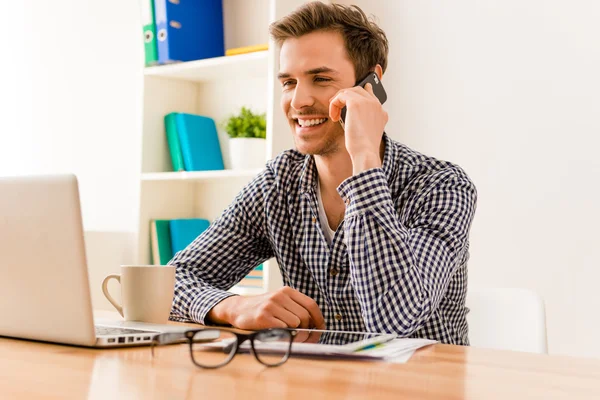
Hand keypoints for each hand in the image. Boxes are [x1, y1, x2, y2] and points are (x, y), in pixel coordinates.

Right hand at [208, 286, 325, 330]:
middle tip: (304, 339)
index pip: (311, 304)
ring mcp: (271, 305)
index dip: (319, 319)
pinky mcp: (263, 316)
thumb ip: (296, 310)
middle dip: (308, 331)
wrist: (238, 309)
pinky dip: (283, 335)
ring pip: (296, 323)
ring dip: (295, 334)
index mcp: (287, 291)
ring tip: (288, 336)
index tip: (320, 330)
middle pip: (305, 316)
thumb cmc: (263, 309)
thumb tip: (316, 327)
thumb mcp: (280, 303)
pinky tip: (276, 333)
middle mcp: (280, 295)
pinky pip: (283, 329)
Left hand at [329, 83, 387, 173]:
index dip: (360, 92)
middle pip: (359, 90)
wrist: (365, 152)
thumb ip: (362, 120)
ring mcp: (367, 102)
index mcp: (381, 113)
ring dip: (338, 101)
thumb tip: (350, 113)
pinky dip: (334, 104)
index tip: (354, 93)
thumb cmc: (364, 148)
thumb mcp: (365, 133)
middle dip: (346, 96)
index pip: (371, 95)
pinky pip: (341, 96)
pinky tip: (334, 116)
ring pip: (349, 91)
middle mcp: (376, 105)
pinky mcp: (356, 103)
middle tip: (336, 105)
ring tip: (334, 115)